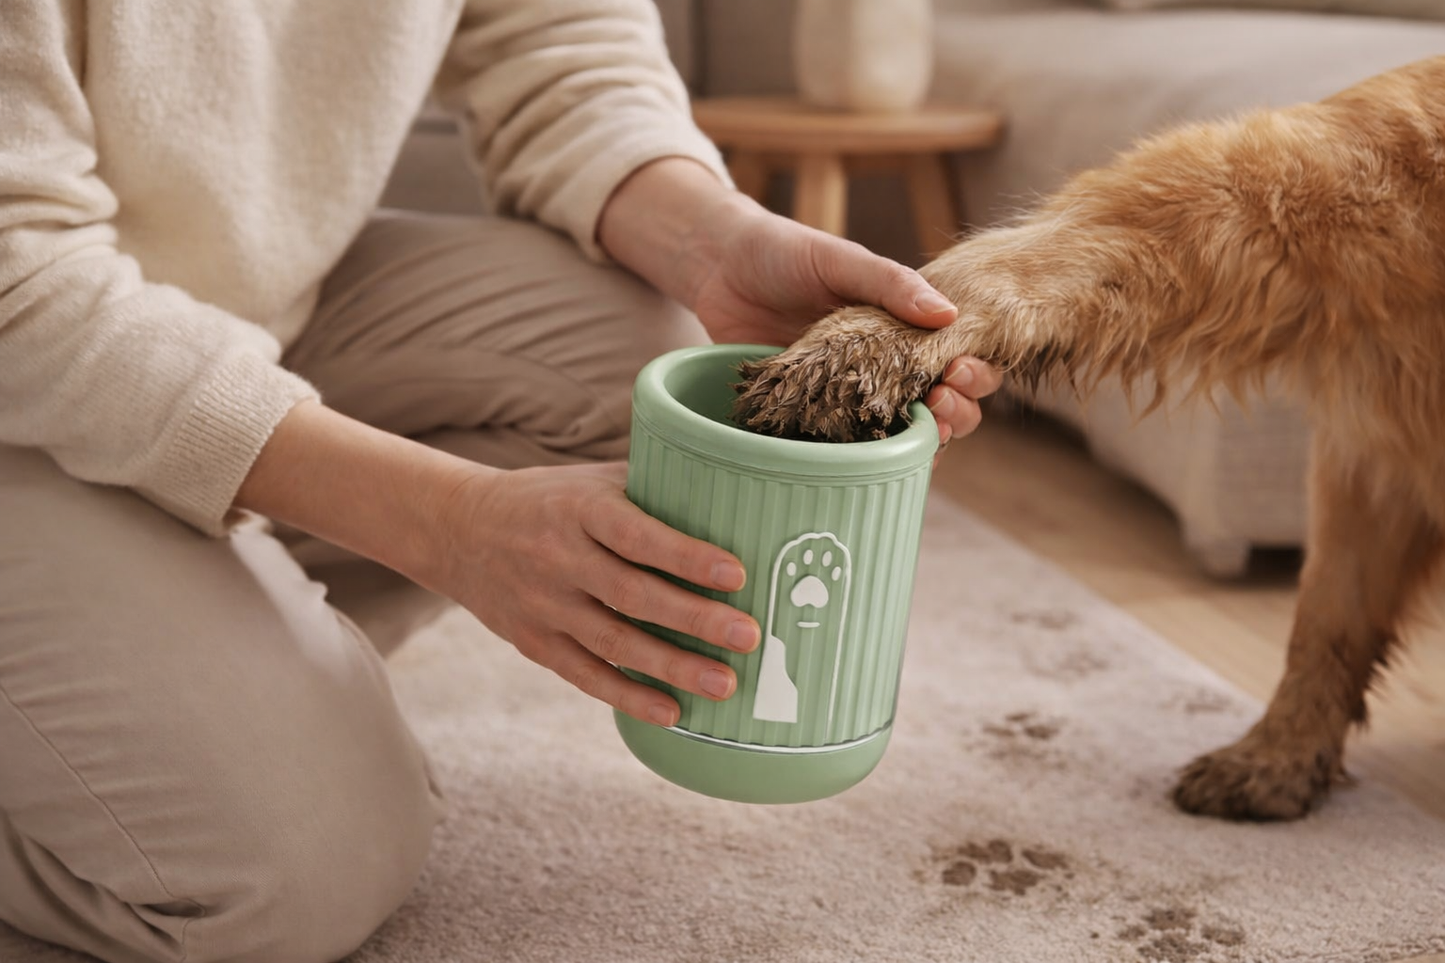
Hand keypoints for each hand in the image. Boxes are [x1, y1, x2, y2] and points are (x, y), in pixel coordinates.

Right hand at [435, 461, 761, 724]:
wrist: (458, 528)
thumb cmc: (550, 499)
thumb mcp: (591, 479)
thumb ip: (651, 485)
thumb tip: (732, 488)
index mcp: (579, 509)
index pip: (636, 534)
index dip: (685, 556)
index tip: (736, 573)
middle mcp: (558, 557)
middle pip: (632, 594)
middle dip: (695, 619)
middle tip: (749, 636)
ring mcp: (543, 605)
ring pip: (613, 641)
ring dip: (672, 667)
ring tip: (724, 684)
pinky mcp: (533, 642)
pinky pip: (585, 674)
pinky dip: (629, 696)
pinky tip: (672, 712)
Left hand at [598, 158, 1001, 451]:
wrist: (717, 266)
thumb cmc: (785, 252)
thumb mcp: (841, 259)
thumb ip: (891, 283)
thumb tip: (949, 314)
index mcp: (904, 329)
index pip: (960, 360)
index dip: (973, 373)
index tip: (960, 370)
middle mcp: (885, 367)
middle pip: (944, 406)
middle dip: (959, 412)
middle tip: (942, 401)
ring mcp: (849, 396)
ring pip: (903, 435)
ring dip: (924, 443)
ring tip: (924, 435)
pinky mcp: (809, 416)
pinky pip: (846, 449)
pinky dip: (866, 462)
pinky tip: (873, 464)